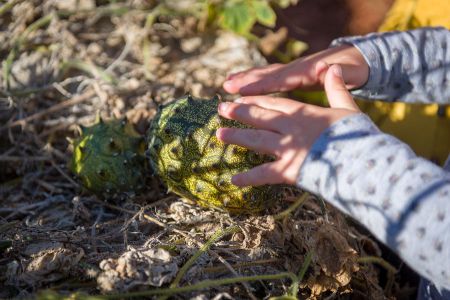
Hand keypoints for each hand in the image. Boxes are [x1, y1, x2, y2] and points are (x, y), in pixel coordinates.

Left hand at [216, 64, 360, 186]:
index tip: (241, 97)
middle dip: (239, 112)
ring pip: (256, 140)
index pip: (275, 104)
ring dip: (237, 137)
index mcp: (304, 114)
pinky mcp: (288, 170)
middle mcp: (290, 129)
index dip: (256, 100)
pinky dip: (249, 178)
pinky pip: (264, 174)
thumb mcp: (347, 108)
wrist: (360, 160)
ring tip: (219, 134)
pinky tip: (233, 180)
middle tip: (221, 109)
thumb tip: (332, 67)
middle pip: (260, 117)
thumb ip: (337, 89)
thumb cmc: (357, 135)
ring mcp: (287, 149)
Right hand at [223, 45, 368, 94]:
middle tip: (227, 85)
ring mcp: (293, 69)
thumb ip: (341, 73)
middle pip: (269, 74)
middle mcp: (297, 68)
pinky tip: (242, 85)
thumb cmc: (355, 69)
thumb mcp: (354, 72)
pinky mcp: (292, 74)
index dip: (264, 85)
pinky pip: (270, 77)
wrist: (356, 58)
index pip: (283, 79)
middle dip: (248, 80)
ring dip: (247, 78)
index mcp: (310, 71)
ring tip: (227, 83)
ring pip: (266, 74)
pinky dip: (255, 79)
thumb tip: (327, 68)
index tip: (246, 89)